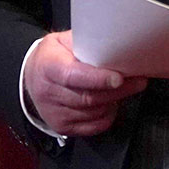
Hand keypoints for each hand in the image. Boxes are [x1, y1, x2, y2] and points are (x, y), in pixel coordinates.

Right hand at [25, 30, 146, 136]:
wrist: (30, 77)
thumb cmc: (52, 57)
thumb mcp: (62, 41)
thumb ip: (85, 43)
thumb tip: (115, 45)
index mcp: (48, 67)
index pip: (73, 76)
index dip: (97, 79)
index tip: (118, 77)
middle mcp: (48, 93)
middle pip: (88, 97)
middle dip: (118, 91)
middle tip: (138, 81)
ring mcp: (54, 113)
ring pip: (93, 112)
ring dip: (114, 101)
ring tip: (124, 89)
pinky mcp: (62, 126)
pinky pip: (93, 126)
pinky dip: (107, 115)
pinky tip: (110, 103)